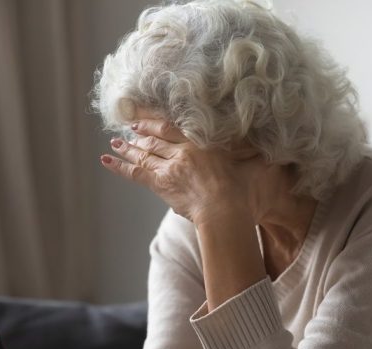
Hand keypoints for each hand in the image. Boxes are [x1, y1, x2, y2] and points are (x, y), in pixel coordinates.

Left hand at [100, 118, 261, 223]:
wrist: (225, 210)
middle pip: (156, 137)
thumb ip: (250, 150)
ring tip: (115, 143)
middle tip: (128, 126)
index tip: (146, 115)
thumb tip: (265, 143)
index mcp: (202, 142)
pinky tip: (105, 159)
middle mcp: (183, 150)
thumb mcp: (251, 164)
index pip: (173, 126)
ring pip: (144, 153)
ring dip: (128, 147)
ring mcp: (169, 166)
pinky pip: (135, 171)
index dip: (157, 119)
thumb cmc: (242, 191)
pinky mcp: (160, 183)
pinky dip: (119, 166)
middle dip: (141, 131)